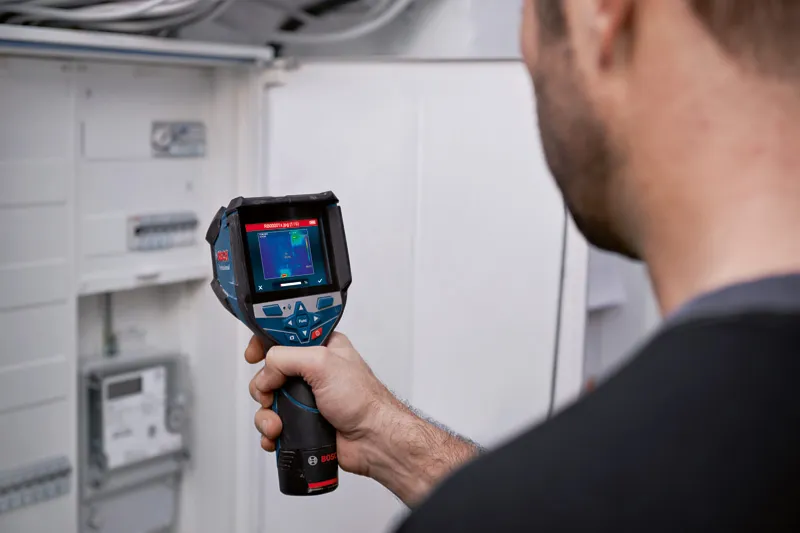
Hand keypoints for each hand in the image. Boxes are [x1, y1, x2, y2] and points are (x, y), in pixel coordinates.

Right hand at [246, 332, 480, 504]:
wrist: (373, 440)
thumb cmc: (363, 400)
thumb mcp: (322, 363)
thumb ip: (286, 358)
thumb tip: (265, 372)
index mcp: (321, 348)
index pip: (284, 336)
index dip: (265, 342)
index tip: (254, 354)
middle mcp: (312, 371)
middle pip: (270, 372)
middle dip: (264, 387)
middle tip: (270, 395)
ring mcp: (307, 399)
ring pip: (269, 402)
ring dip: (266, 415)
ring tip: (278, 425)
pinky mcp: (303, 423)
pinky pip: (275, 425)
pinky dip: (270, 433)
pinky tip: (277, 437)